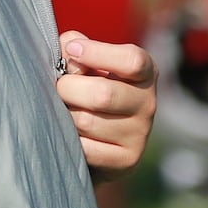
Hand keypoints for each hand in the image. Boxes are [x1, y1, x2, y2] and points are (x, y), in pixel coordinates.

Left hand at [56, 32, 157, 182]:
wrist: (97, 134)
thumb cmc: (87, 84)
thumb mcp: (85, 60)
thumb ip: (75, 46)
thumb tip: (69, 50)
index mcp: (145, 72)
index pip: (132, 61)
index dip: (98, 53)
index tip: (73, 49)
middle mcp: (148, 103)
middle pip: (102, 94)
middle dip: (69, 88)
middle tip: (59, 87)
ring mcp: (139, 135)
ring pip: (88, 122)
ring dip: (66, 114)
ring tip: (65, 109)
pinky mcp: (126, 161)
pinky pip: (85, 149)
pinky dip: (69, 139)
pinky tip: (70, 132)